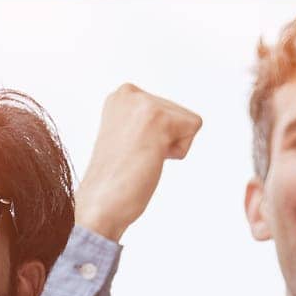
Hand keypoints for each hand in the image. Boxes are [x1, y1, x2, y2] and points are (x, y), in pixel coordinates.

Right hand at [74, 84, 201, 241]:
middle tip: (136, 157)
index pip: (165, 108)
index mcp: (120, 96)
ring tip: (141, 158)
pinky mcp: (159, 117)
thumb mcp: (126, 135)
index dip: (156, 136)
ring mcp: (144, 103)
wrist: (101, 203)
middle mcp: (129, 93)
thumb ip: (144, 120)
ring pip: (187, 121)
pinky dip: (178, 151)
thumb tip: (177, 119)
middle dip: (165, 139)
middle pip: (178, 113)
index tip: (131, 150)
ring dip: (170, 146)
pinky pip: (193, 127)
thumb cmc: (114, 180)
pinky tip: (151, 158)